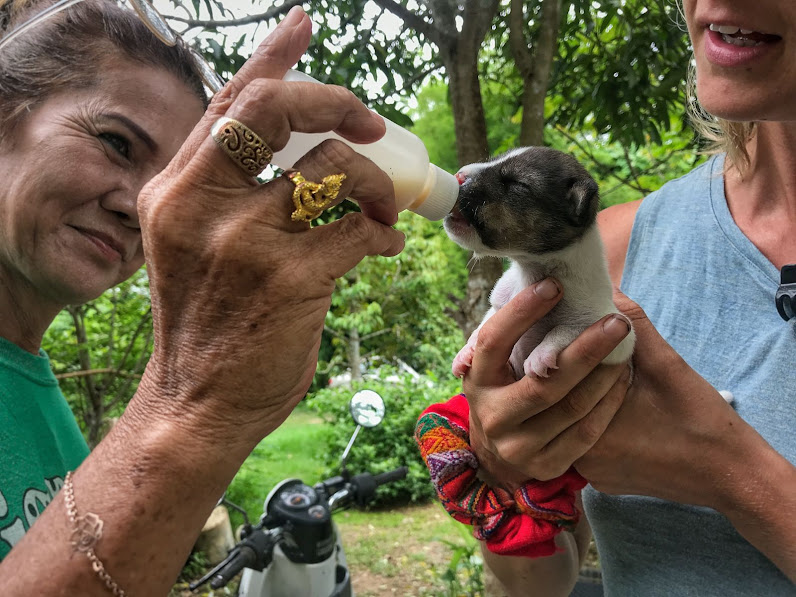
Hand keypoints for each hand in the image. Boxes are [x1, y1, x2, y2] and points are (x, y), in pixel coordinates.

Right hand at [132, 8, 404, 448]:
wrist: (194, 406)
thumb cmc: (207, 325)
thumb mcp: (197, 247)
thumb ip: (232, 193)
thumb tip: (303, 151)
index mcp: (176, 190)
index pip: (228, 100)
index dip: (274, 55)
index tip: (305, 22)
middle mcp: (200, 204)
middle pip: (277, 108)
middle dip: (337, 101)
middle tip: (373, 122)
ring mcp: (244, 242)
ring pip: (335, 166)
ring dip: (378, 180)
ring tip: (388, 204)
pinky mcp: (288, 281)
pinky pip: (359, 230)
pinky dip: (383, 231)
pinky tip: (384, 244)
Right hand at [463, 279, 631, 490]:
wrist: (499, 454)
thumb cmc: (506, 388)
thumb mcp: (498, 364)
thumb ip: (513, 333)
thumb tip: (542, 277)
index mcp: (476, 380)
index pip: (493, 341)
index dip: (521, 312)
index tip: (554, 285)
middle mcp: (491, 416)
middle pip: (543, 382)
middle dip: (583, 348)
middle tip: (615, 321)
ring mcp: (517, 447)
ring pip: (570, 407)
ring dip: (604, 374)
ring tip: (625, 346)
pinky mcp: (545, 467)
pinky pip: (586, 433)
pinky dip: (608, 402)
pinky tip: (623, 378)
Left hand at [575, 291, 758, 508]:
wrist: (730, 474)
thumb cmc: (701, 420)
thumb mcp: (666, 365)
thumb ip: (633, 323)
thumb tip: (607, 287)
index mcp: (588, 433)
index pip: (557, 382)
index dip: (559, 351)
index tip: (563, 326)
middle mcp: (580, 460)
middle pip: (558, 405)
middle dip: (564, 371)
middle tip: (570, 340)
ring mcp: (590, 474)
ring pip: (568, 423)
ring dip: (575, 393)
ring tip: (586, 365)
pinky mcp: (602, 479)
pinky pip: (584, 441)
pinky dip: (589, 417)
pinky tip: (601, 395)